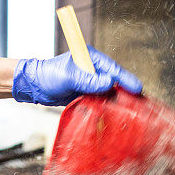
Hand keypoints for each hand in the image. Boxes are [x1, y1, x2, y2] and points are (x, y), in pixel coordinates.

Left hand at [12, 46, 142, 105]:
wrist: (35, 86)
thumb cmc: (49, 76)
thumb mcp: (69, 77)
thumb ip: (89, 81)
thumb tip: (109, 83)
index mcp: (91, 59)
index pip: (113, 69)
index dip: (126, 80)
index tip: (138, 89)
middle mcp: (93, 70)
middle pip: (115, 82)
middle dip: (125, 92)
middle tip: (139, 103)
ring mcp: (90, 82)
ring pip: (108, 93)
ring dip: (116, 102)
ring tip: (129, 112)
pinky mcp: (86, 93)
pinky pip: (99, 100)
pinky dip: (106, 107)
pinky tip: (113, 115)